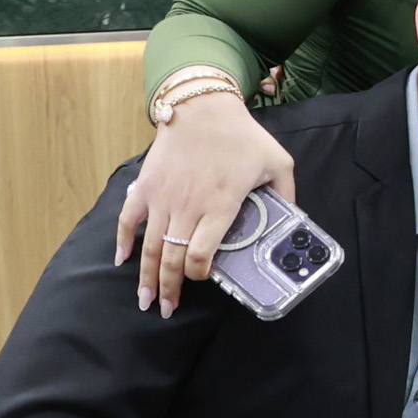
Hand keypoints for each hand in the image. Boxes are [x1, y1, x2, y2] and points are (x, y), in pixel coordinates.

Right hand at [114, 87, 298, 314]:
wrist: (202, 108)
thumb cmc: (241, 136)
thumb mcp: (277, 163)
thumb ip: (287, 194)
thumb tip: (295, 218)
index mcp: (220, 205)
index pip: (203, 253)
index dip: (200, 273)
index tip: (203, 279)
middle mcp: (187, 207)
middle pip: (173, 258)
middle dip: (169, 288)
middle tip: (164, 310)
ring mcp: (162, 199)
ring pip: (150, 247)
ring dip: (145, 277)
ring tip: (145, 300)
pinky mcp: (145, 188)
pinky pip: (127, 220)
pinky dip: (122, 242)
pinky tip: (121, 261)